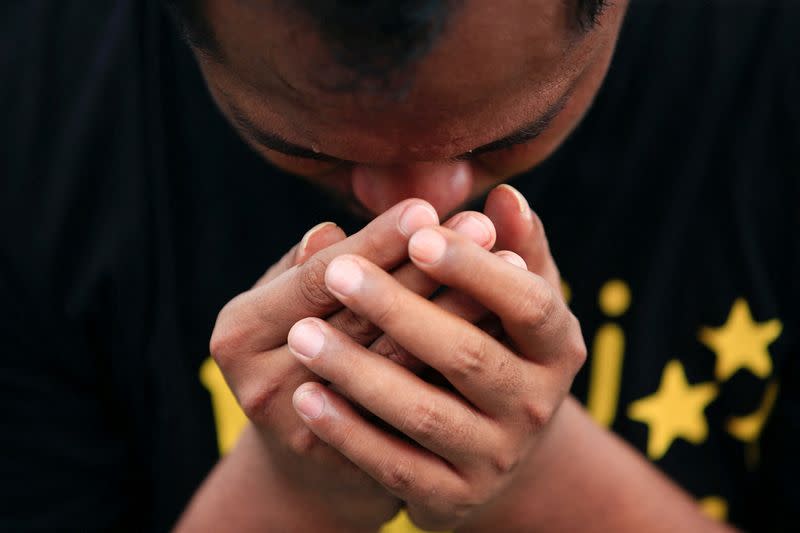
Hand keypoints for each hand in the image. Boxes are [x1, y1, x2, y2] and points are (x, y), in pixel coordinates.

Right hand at [209, 199, 499, 529]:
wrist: (301, 449)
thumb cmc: (297, 347)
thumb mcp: (287, 302)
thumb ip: (309, 266)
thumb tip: (330, 229)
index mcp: (240, 332)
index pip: (317, 277)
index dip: (375, 243)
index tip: (425, 207)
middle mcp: (262, 384)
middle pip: (360, 318)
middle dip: (425, 270)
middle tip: (482, 226)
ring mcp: (306, 432)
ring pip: (397, 362)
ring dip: (456, 310)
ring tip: (506, 265)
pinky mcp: (352, 465)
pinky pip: (418, 406)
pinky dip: (460, 362)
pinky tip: (501, 327)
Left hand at [286, 185, 585, 530]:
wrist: (493, 446)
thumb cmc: (496, 346)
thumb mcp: (513, 301)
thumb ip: (513, 249)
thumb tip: (503, 196)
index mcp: (559, 347)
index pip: (527, 302)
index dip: (474, 267)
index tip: (417, 233)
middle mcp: (536, 406)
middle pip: (468, 354)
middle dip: (399, 309)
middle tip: (337, 272)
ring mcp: (497, 457)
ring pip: (423, 412)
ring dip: (359, 372)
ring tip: (302, 335)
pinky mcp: (455, 498)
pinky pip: (395, 465)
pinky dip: (349, 432)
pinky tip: (306, 397)